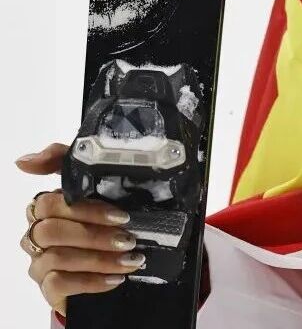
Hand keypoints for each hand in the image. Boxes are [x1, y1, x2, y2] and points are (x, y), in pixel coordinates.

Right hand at [15, 142, 144, 316]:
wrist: (107, 262)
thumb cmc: (102, 219)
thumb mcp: (98, 186)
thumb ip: (65, 162)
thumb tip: (23, 161)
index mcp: (46, 207)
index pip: (51, 203)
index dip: (86, 209)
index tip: (121, 215)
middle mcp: (36, 234)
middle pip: (52, 232)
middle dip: (94, 235)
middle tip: (128, 239)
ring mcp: (39, 262)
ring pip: (58, 258)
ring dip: (99, 259)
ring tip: (130, 259)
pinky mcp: (46, 288)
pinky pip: (59, 284)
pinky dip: (91, 281)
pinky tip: (116, 277)